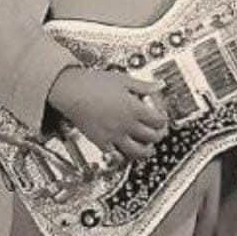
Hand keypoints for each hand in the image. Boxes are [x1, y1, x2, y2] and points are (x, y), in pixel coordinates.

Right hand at [48, 67, 167, 160]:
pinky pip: (115, 155)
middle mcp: (126, 125)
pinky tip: (124, 151)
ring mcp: (114, 135)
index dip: (163, 120)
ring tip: (148, 148)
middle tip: (159, 132)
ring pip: (136, 151)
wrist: (72, 91)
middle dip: (158, 135)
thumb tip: (158, 86)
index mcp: (134, 109)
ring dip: (146, 151)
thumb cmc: (95, 83)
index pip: (158, 121)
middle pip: (151, 137)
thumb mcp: (124, 80)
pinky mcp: (100, 142)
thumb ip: (143, 86)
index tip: (163, 118)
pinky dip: (123, 155)